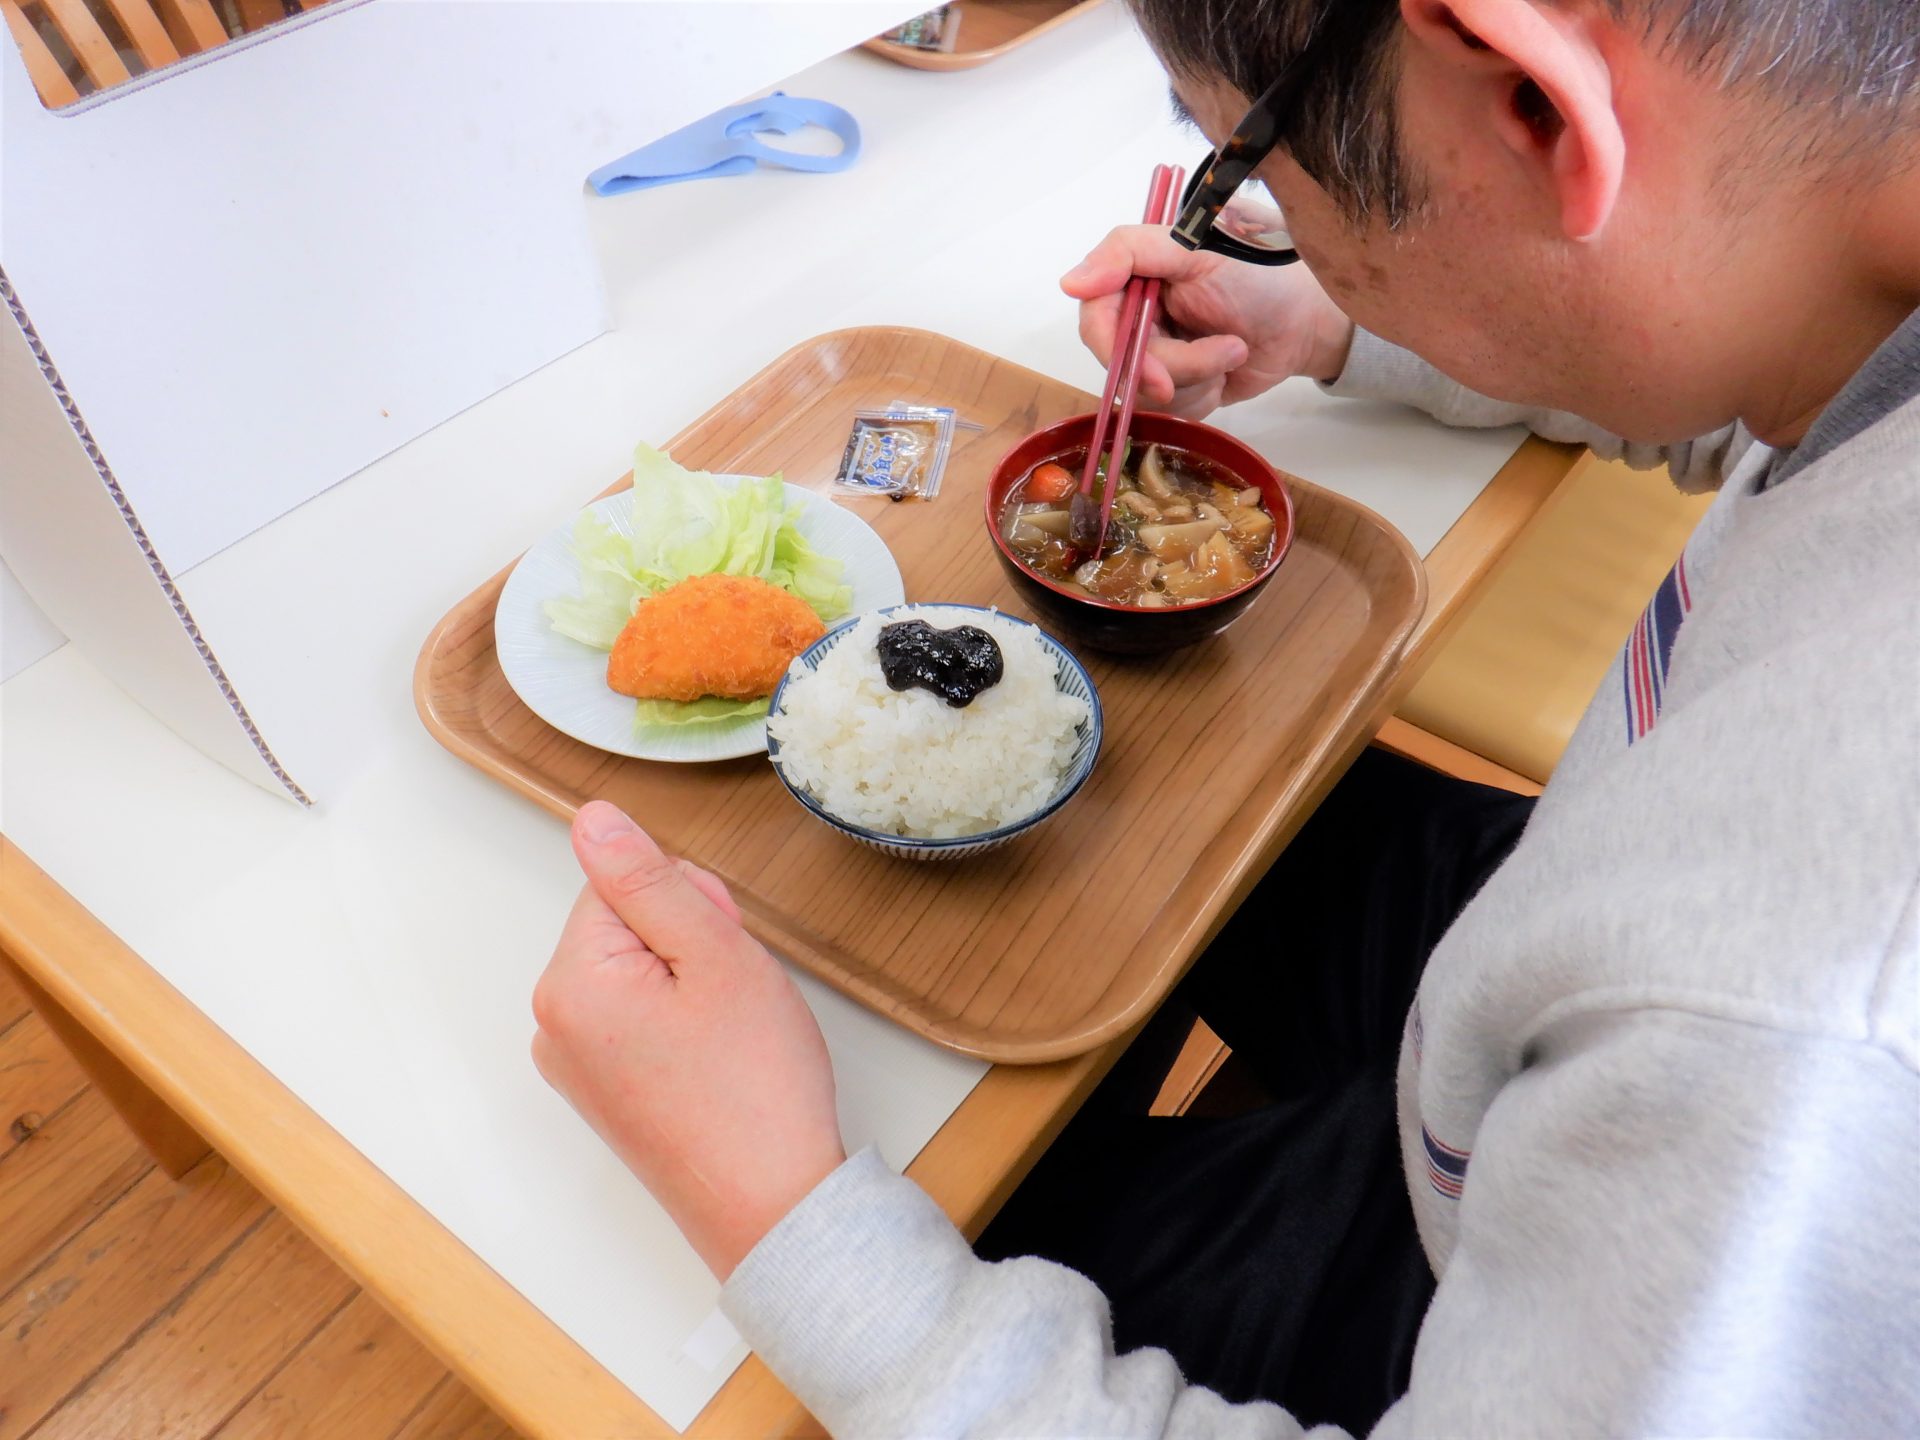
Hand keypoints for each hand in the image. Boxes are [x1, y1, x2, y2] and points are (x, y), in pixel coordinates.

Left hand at [531, 802, 845, 1278]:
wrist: (770, 1206)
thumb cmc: (754, 1087)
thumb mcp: (715, 953)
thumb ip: (649, 878)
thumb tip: (593, 819)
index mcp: (569, 983)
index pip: (623, 884)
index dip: (690, 907)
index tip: (723, 956)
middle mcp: (554, 1025)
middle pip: (625, 928)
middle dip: (688, 945)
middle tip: (735, 1000)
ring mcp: (574, 1067)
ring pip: (639, 974)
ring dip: (690, 985)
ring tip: (730, 1037)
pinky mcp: (602, 1096)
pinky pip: (640, 1022)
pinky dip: (682, 1028)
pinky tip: (718, 1063)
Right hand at [1063, 224, 1355, 418]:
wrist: (1311, 319)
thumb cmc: (1266, 270)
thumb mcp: (1198, 246)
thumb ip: (1131, 252)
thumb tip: (1070, 282)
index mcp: (1137, 273)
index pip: (1095, 315)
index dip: (1114, 346)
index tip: (1149, 367)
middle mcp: (1139, 313)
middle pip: (1121, 361)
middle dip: (1174, 366)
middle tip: (1223, 354)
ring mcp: (1157, 353)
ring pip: (1144, 391)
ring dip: (1197, 376)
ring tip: (1235, 349)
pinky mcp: (1178, 386)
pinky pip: (1169, 409)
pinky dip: (1202, 396)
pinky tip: (1228, 370)